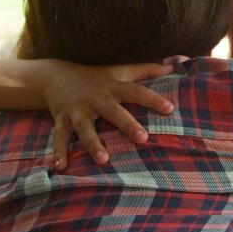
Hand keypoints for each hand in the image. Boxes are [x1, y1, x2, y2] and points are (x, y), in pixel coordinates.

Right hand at [41, 60, 174, 169]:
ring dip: (93, 143)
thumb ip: (148, 70)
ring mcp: (77, 110)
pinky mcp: (61, 121)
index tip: (170, 109)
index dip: (153, 99)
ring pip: (85, 128)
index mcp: (113, 87)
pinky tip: (60, 167)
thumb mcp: (121, 70)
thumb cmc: (96, 77)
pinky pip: (59, 138)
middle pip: (113, 111)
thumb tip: (177, 65)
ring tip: (104, 159)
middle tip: (143, 138)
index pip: (137, 91)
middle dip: (127, 124)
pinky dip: (58, 152)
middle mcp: (96, 99)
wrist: (55, 76)